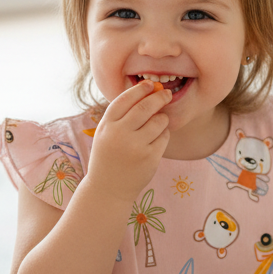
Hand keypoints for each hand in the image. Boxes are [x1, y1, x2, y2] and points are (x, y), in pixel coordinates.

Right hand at [85, 79, 171, 204]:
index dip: (139, 89)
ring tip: (158, 122)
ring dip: (162, 118)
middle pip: (145, 107)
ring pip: (158, 121)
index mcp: (107, 126)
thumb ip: (121, 115)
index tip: (150, 84)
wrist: (108, 189)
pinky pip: (164, 137)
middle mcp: (120, 135)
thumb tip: (148, 90)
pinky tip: (156, 139)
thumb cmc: (109, 156)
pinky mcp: (150, 158)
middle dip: (159, 97)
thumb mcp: (106, 133)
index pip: (125, 99)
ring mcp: (136, 147)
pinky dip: (164, 134)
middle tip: (166, 94)